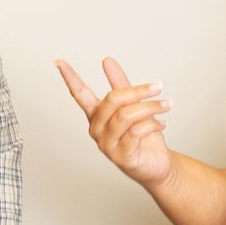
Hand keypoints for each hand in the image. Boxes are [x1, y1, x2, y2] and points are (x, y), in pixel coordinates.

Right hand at [55, 56, 173, 188]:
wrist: (157, 164)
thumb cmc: (144, 136)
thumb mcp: (133, 105)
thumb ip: (120, 84)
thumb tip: (106, 60)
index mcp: (96, 115)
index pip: (80, 94)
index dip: (70, 78)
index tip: (59, 62)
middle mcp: (97, 129)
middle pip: (112, 100)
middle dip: (138, 91)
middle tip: (158, 86)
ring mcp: (107, 144)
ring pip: (126, 115)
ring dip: (150, 107)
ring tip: (166, 105)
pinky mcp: (121, 156)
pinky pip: (136, 132)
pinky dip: (153, 124)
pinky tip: (163, 124)